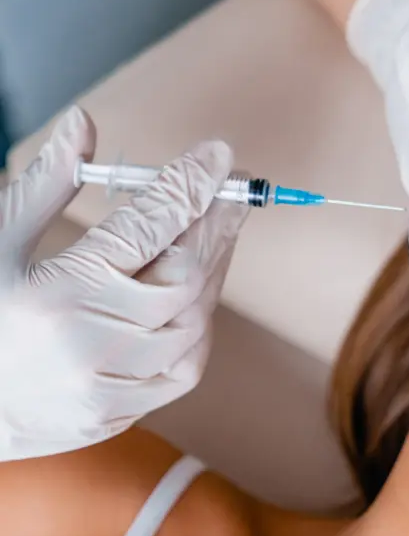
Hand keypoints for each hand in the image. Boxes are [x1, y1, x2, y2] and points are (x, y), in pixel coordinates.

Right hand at [0, 107, 248, 460]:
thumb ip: (45, 184)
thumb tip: (85, 123)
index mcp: (58, 293)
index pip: (147, 229)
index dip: (188, 186)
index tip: (218, 154)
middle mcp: (93, 343)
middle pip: (184, 275)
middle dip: (216, 224)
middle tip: (236, 189)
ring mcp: (112, 385)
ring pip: (194, 319)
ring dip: (213, 269)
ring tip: (217, 230)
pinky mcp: (124, 413)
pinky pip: (186, 363)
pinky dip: (199, 320)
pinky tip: (196, 291)